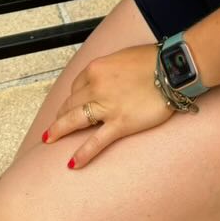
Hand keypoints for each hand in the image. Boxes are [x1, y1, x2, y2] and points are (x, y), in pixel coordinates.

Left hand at [42, 45, 170, 168]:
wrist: (171, 69)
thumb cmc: (152, 60)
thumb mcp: (123, 57)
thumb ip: (110, 70)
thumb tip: (108, 80)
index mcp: (96, 68)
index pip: (77, 86)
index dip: (73, 97)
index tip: (73, 105)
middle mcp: (96, 86)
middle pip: (71, 103)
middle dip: (61, 115)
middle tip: (54, 125)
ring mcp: (107, 106)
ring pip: (74, 120)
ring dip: (58, 130)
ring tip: (48, 140)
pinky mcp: (120, 124)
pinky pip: (96, 142)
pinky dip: (82, 154)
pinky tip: (72, 163)